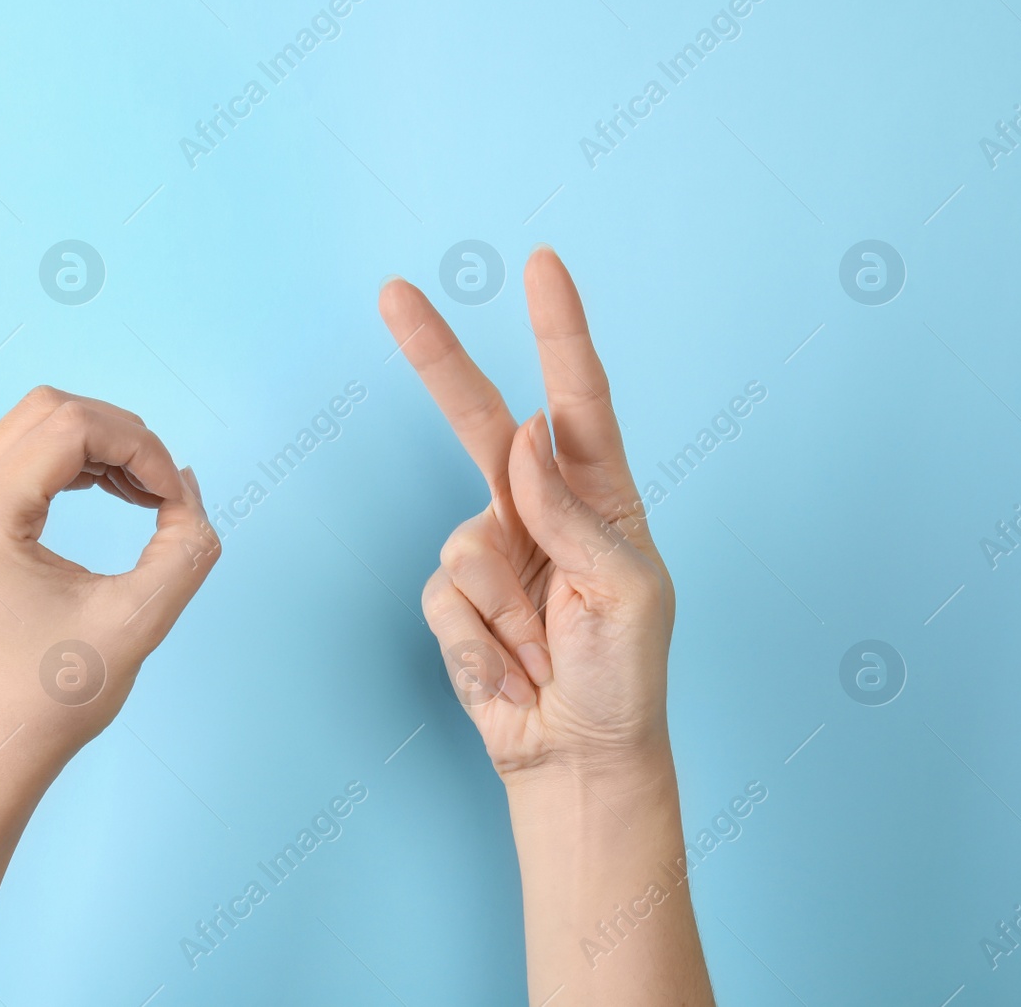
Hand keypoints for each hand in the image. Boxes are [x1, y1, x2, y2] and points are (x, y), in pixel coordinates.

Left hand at [0, 387, 219, 1006]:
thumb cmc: (50, 701)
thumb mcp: (138, 622)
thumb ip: (186, 547)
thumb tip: (184, 486)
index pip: (72, 427)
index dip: (140, 447)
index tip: (173, 501)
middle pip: (50, 409)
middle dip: (122, 436)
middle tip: (163, 492)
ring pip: (36, 424)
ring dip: (101, 445)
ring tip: (145, 496)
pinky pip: (23, 454)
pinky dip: (76, 461)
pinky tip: (114, 495)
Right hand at [379, 248, 674, 782]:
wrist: (575, 755)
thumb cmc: (623, 673)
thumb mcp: (626, 590)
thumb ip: (571, 512)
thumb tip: (525, 434)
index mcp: (599, 495)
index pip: (577, 398)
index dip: (558, 330)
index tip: (542, 266)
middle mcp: (538, 508)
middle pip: (479, 420)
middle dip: (436, 358)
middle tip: (395, 294)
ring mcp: (492, 549)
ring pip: (464, 544)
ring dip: (504, 609)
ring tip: (543, 648)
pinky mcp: (456, 597)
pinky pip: (444, 597)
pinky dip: (478, 642)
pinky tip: (512, 669)